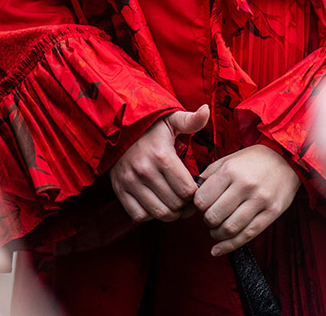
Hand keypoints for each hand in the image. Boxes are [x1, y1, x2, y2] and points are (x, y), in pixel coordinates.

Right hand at [110, 104, 209, 222]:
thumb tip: (207, 110)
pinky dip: (150, 214)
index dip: (195, 192)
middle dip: (185, 204)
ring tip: (174, 203)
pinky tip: (156, 203)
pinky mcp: (119, 189)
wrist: (117, 126)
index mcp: (162, 155)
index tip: (195, 188)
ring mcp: (130, 182)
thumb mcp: (171, 119)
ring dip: (170, 213)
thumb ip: (191, 120)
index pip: (187, 190)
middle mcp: (145, 170)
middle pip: (175, 204)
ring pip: (159, 213)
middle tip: (186, 198)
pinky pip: (139, 215)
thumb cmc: (150, 126)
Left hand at [194, 145, 300, 255]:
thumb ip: (209, 175)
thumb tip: (191, 193)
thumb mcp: (229, 159)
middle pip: (214, 216)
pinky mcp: (271, 213)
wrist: (286, 159)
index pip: (202, 199)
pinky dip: (229, 246)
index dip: (197, 205)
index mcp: (230, 170)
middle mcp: (244, 185)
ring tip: (216, 230)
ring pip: (230, 228)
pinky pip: (247, 235)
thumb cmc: (253, 160)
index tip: (201, 205)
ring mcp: (260, 200)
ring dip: (217, 235)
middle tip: (209, 218)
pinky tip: (218, 249)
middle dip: (207, 221)